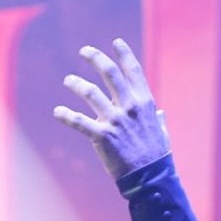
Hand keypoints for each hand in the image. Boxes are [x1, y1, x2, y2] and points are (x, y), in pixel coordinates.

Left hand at [53, 38, 170, 181]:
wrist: (150, 179)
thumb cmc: (156, 157)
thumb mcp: (162, 133)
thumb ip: (158, 119)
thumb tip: (160, 113)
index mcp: (144, 103)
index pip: (133, 71)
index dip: (124, 53)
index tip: (115, 42)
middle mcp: (129, 107)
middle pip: (109, 73)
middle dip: (95, 57)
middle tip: (84, 51)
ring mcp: (115, 121)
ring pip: (90, 92)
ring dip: (76, 83)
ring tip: (68, 80)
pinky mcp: (102, 136)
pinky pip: (79, 122)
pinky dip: (66, 115)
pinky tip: (57, 112)